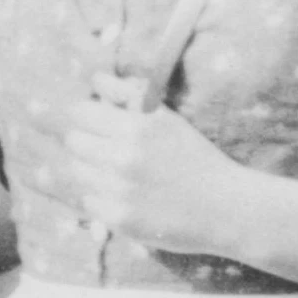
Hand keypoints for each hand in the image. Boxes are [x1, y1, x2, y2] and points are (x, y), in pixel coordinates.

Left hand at [57, 73, 256, 254]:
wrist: (224, 207)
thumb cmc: (195, 158)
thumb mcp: (166, 120)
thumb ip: (128, 95)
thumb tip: (95, 78)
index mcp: (137, 128)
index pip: (80, 113)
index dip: (84, 115)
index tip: (93, 122)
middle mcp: (124, 158)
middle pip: (73, 141)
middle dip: (85, 141)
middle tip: (105, 148)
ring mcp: (120, 191)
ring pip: (76, 172)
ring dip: (90, 170)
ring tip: (114, 172)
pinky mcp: (120, 219)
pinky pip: (87, 202)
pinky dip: (99, 198)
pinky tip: (122, 195)